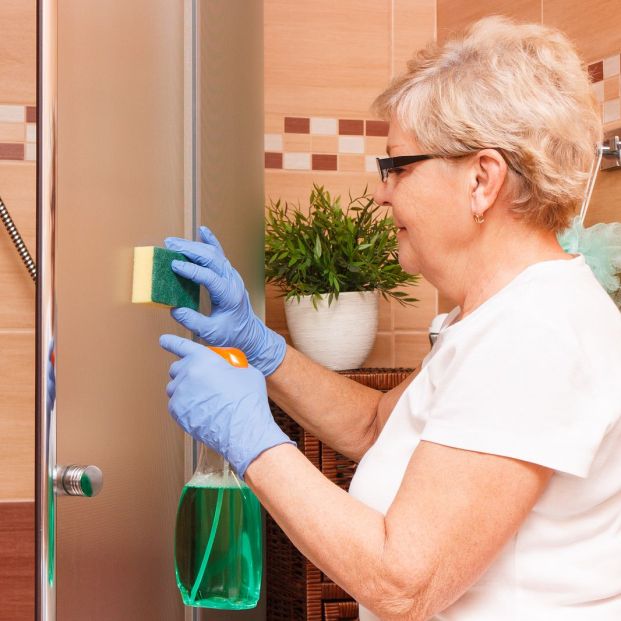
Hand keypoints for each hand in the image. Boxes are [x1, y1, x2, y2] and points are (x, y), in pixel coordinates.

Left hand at [159, 334, 293, 478]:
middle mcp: (187, 374)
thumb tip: (232, 369)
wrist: (244, 429)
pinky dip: (185, 406)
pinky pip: (176, 405)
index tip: (163, 340)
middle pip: (176, 368)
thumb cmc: (248, 400)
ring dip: (183, 389)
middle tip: (199, 379)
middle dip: (184, 371)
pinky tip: (201, 411)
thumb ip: (233, 366)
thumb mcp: (247, 372)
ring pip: (174, 388)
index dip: (171, 342)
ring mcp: (180, 394)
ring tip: (202, 398)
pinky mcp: (178, 413)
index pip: (181, 345)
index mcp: (203, 359)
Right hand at [164, 226, 285, 375]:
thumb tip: (174, 309)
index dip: (191, 270)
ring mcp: (232, 275)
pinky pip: (220, 254)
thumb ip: (193, 322)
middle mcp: (232, 281)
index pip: (209, 277)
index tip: (173, 265)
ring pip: (214, 254)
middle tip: (169, 245)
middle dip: (189, 250)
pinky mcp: (229, 274)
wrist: (248, 333)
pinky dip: (211, 241)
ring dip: (194, 246)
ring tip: (173, 242)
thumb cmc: (231, 335)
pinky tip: (203, 231)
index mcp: (229, 295)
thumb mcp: (211, 333)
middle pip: (211, 259)